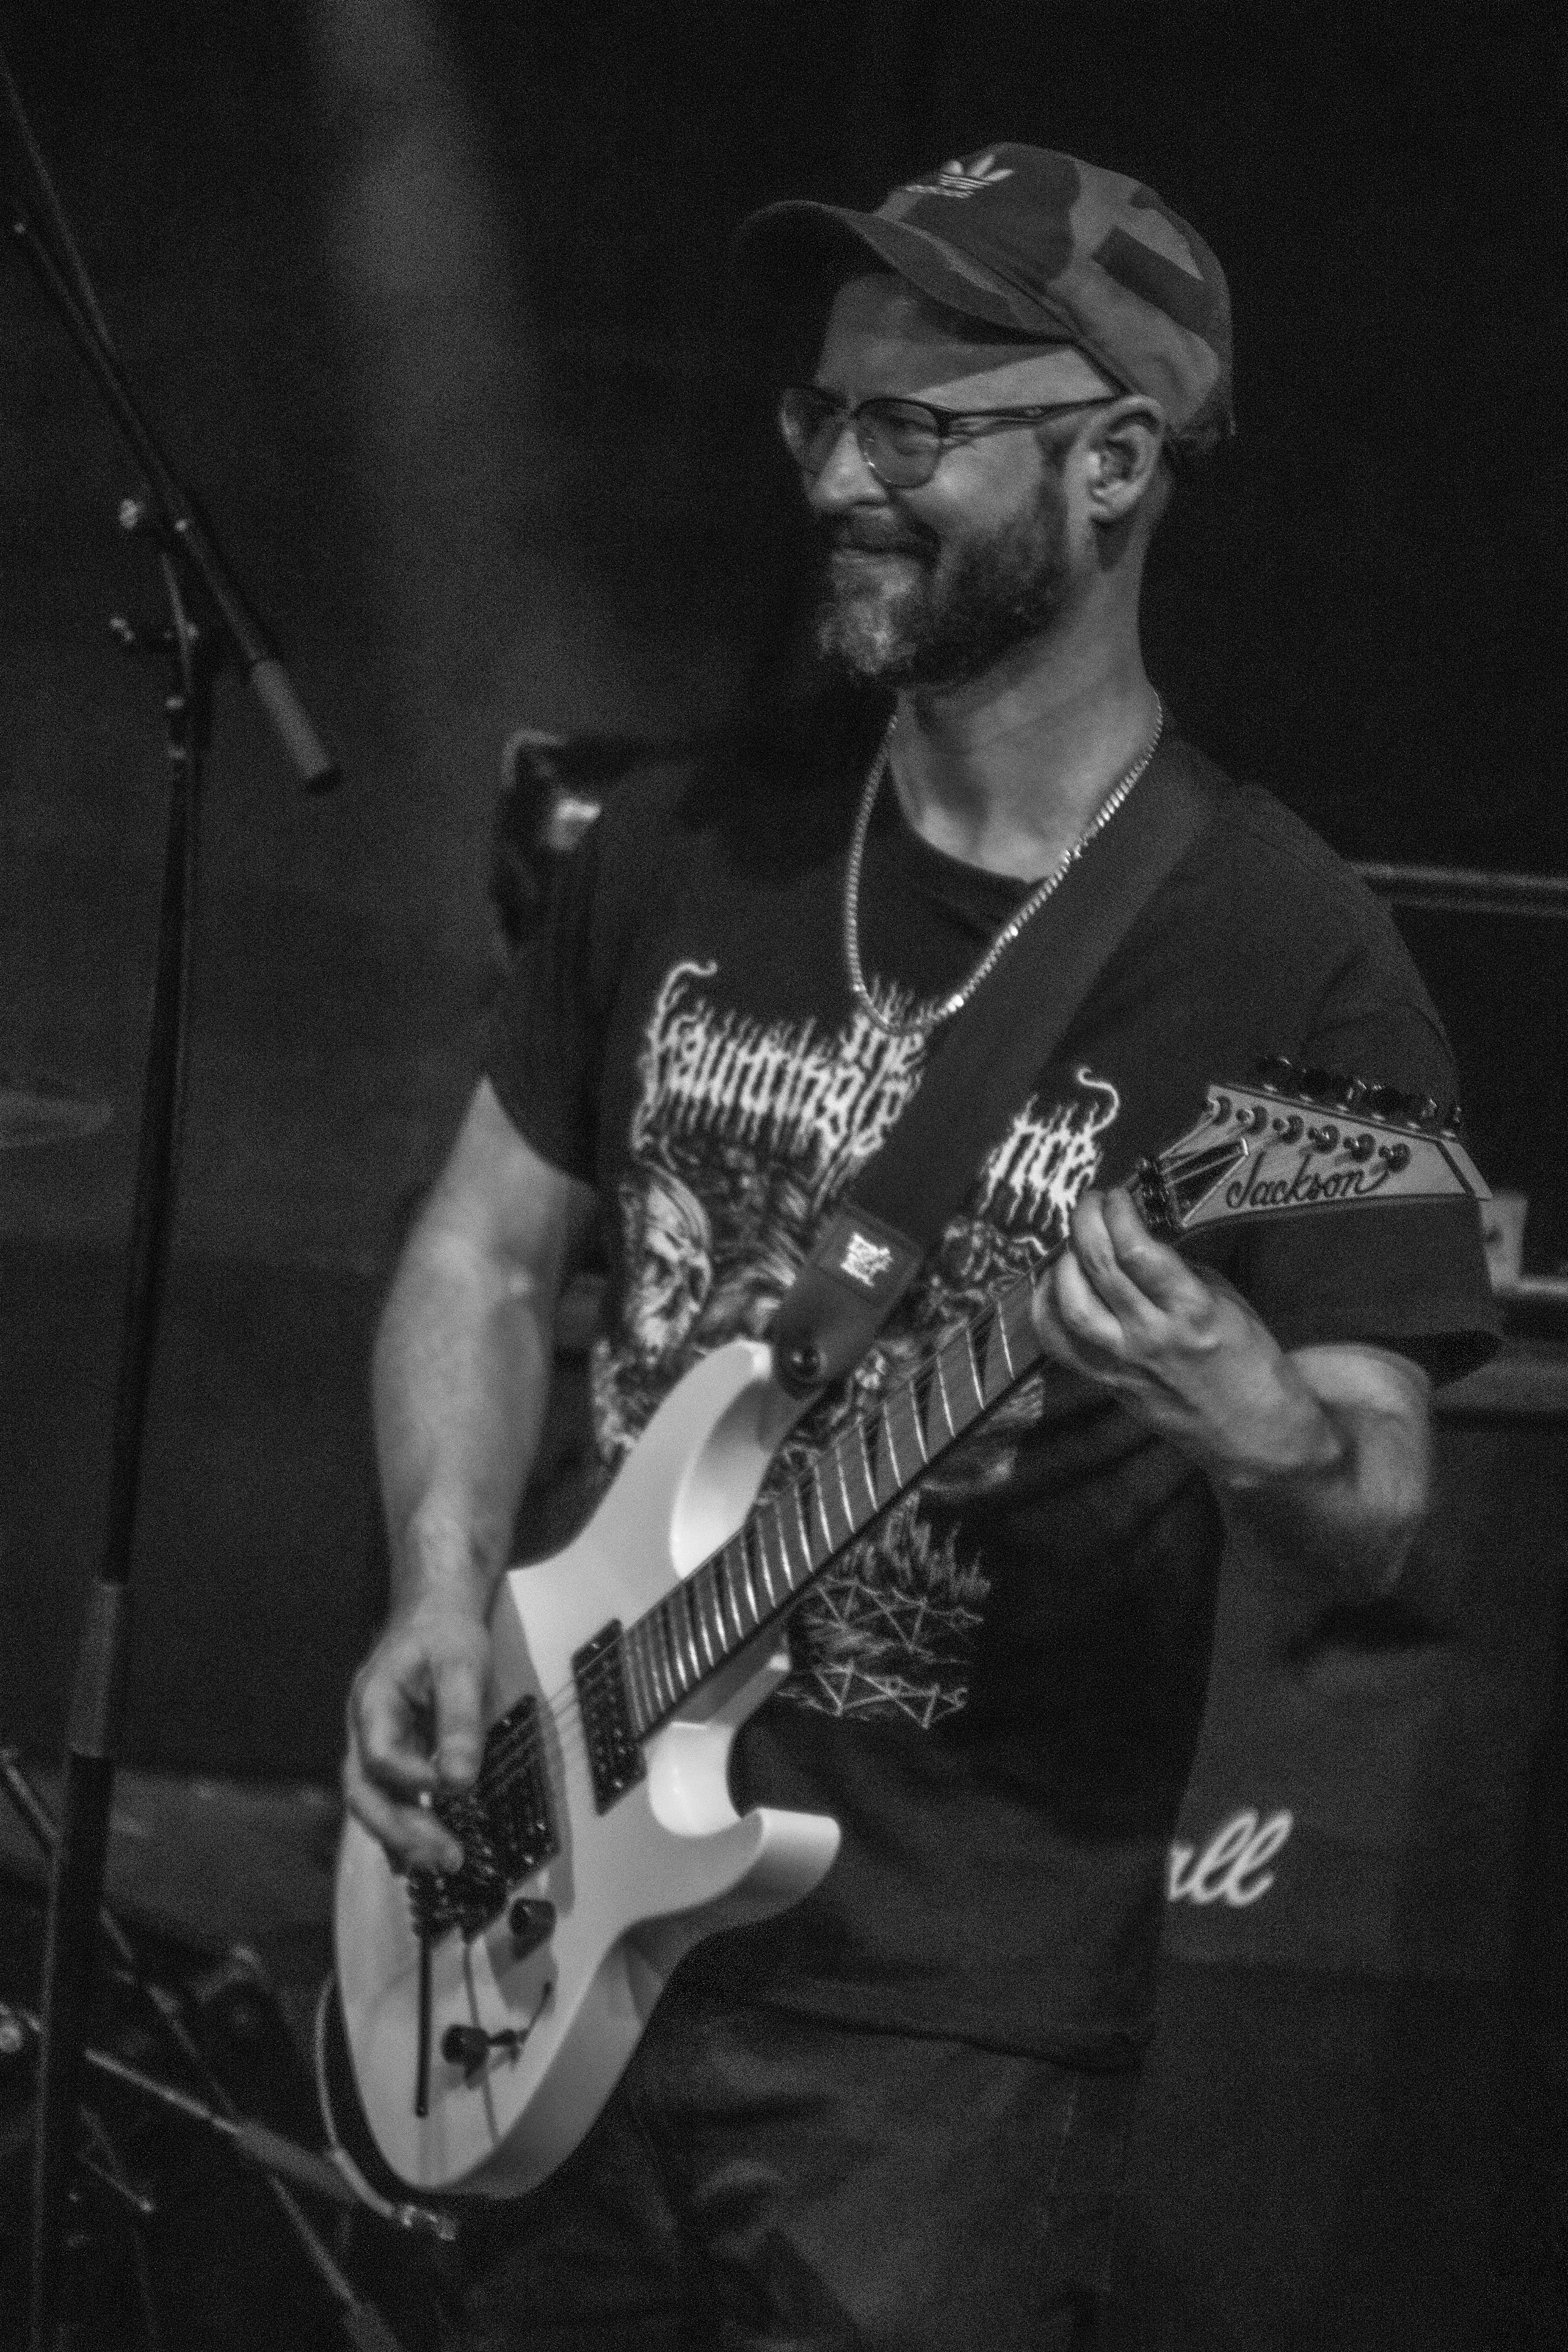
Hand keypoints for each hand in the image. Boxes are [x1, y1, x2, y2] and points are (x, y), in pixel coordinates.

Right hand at [343, 1600, 490, 1873]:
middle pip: (363, 1791)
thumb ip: (460, 1723)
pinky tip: (419, 1856)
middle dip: (400, 1830)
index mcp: (373, 1702)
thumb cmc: (446, 1634)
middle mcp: (363, 1729)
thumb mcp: (462, 1667)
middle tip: (446, 1857)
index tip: (453, 1788)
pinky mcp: (391, 1755)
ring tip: (441, 1863)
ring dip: (402, 1837)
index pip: (381, 1756)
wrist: (434, 1613)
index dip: (413, 1779)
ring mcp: (373, 1744)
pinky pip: (387, 1797)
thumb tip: (460, 1783)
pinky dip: (401, 1828)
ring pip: (372, 1801)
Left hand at [1031, 1186, 1342, 1487]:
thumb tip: (1138, 1235)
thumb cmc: (1249, 1361)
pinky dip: (1047, 1308)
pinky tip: (1053, 1284)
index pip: (1137, 1251)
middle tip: (1090, 1201)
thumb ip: (1179, 1270)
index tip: (1117, 1194)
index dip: (1118, 1213)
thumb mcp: (1227, 1302)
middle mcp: (1150, 1336)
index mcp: (1191, 1311)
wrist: (1252, 1434)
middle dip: (1087, 1222)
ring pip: (1070, 1305)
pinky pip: (1059, 1344)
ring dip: (1063, 1262)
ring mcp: (1122, 1363)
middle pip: (1098, 1268)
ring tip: (1073, 1240)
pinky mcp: (1106, 1383)